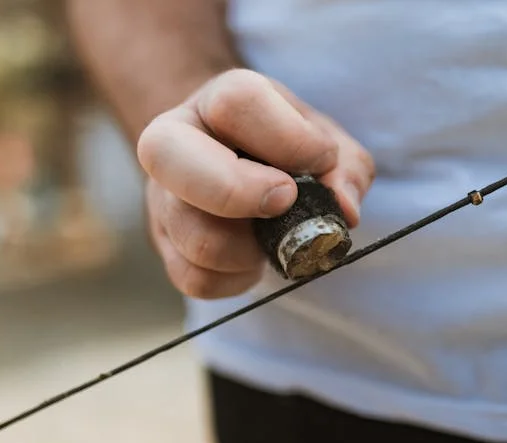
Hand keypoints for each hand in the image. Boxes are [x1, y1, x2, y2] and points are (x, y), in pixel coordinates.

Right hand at [138, 69, 375, 298]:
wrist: (240, 167)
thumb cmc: (285, 150)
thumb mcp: (325, 143)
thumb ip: (345, 168)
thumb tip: (344, 210)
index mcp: (217, 100)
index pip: (234, 104)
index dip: (287, 139)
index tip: (321, 160)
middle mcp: (173, 142)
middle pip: (164, 153)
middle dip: (236, 189)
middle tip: (284, 201)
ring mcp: (161, 197)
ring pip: (193, 235)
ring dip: (252, 248)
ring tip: (275, 236)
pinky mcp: (165, 246)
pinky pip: (197, 278)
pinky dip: (239, 278)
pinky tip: (255, 256)